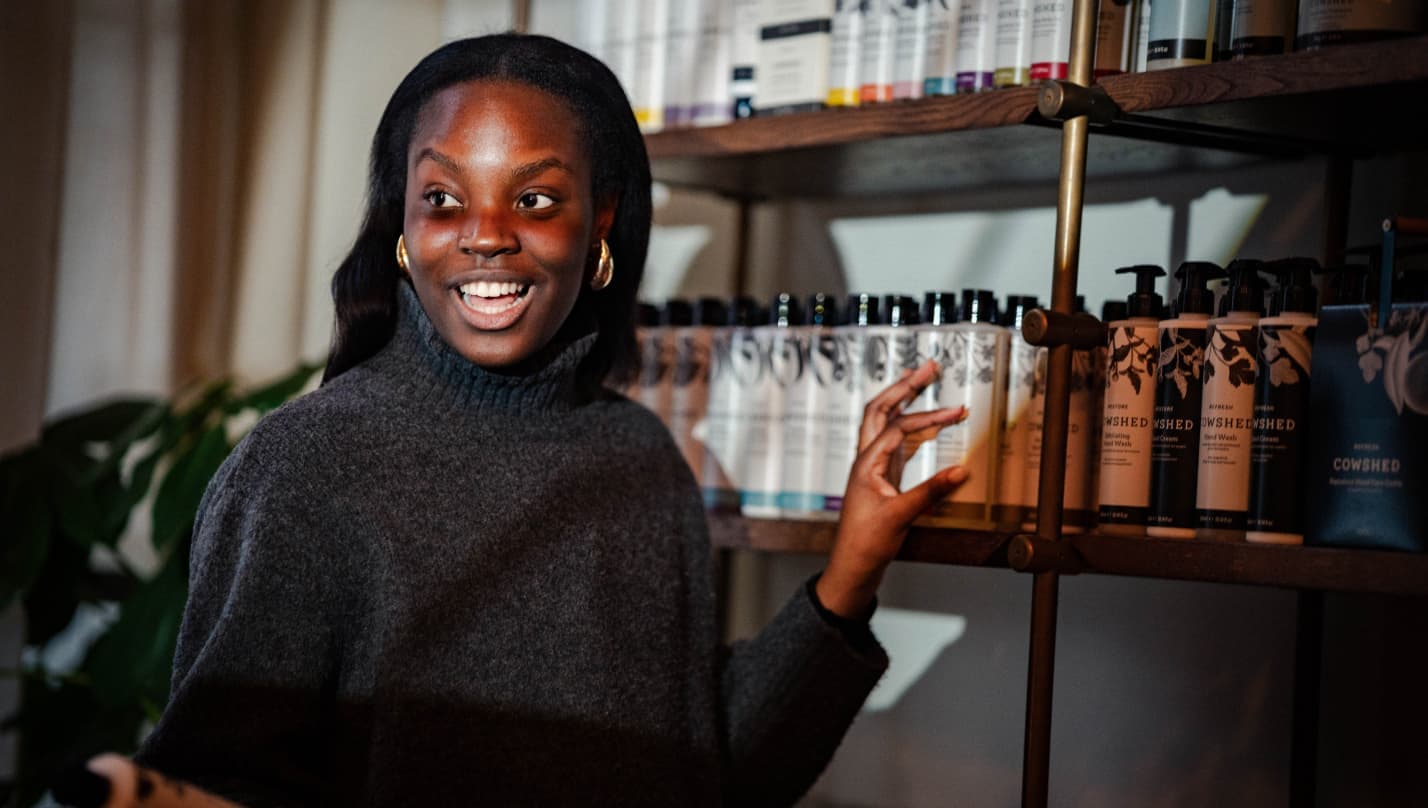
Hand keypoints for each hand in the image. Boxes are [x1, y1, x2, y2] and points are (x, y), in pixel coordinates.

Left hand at [816, 361, 969, 618]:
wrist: (852, 566)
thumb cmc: (867, 542)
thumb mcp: (901, 516)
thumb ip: (931, 492)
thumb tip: (963, 470)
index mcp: (866, 462)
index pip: (898, 427)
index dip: (928, 417)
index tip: (957, 412)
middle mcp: (867, 458)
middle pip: (881, 409)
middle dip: (905, 385)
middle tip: (929, 366)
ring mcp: (873, 466)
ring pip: (885, 422)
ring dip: (904, 400)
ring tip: (925, 379)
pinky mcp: (882, 477)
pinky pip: (895, 441)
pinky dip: (911, 426)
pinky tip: (927, 422)